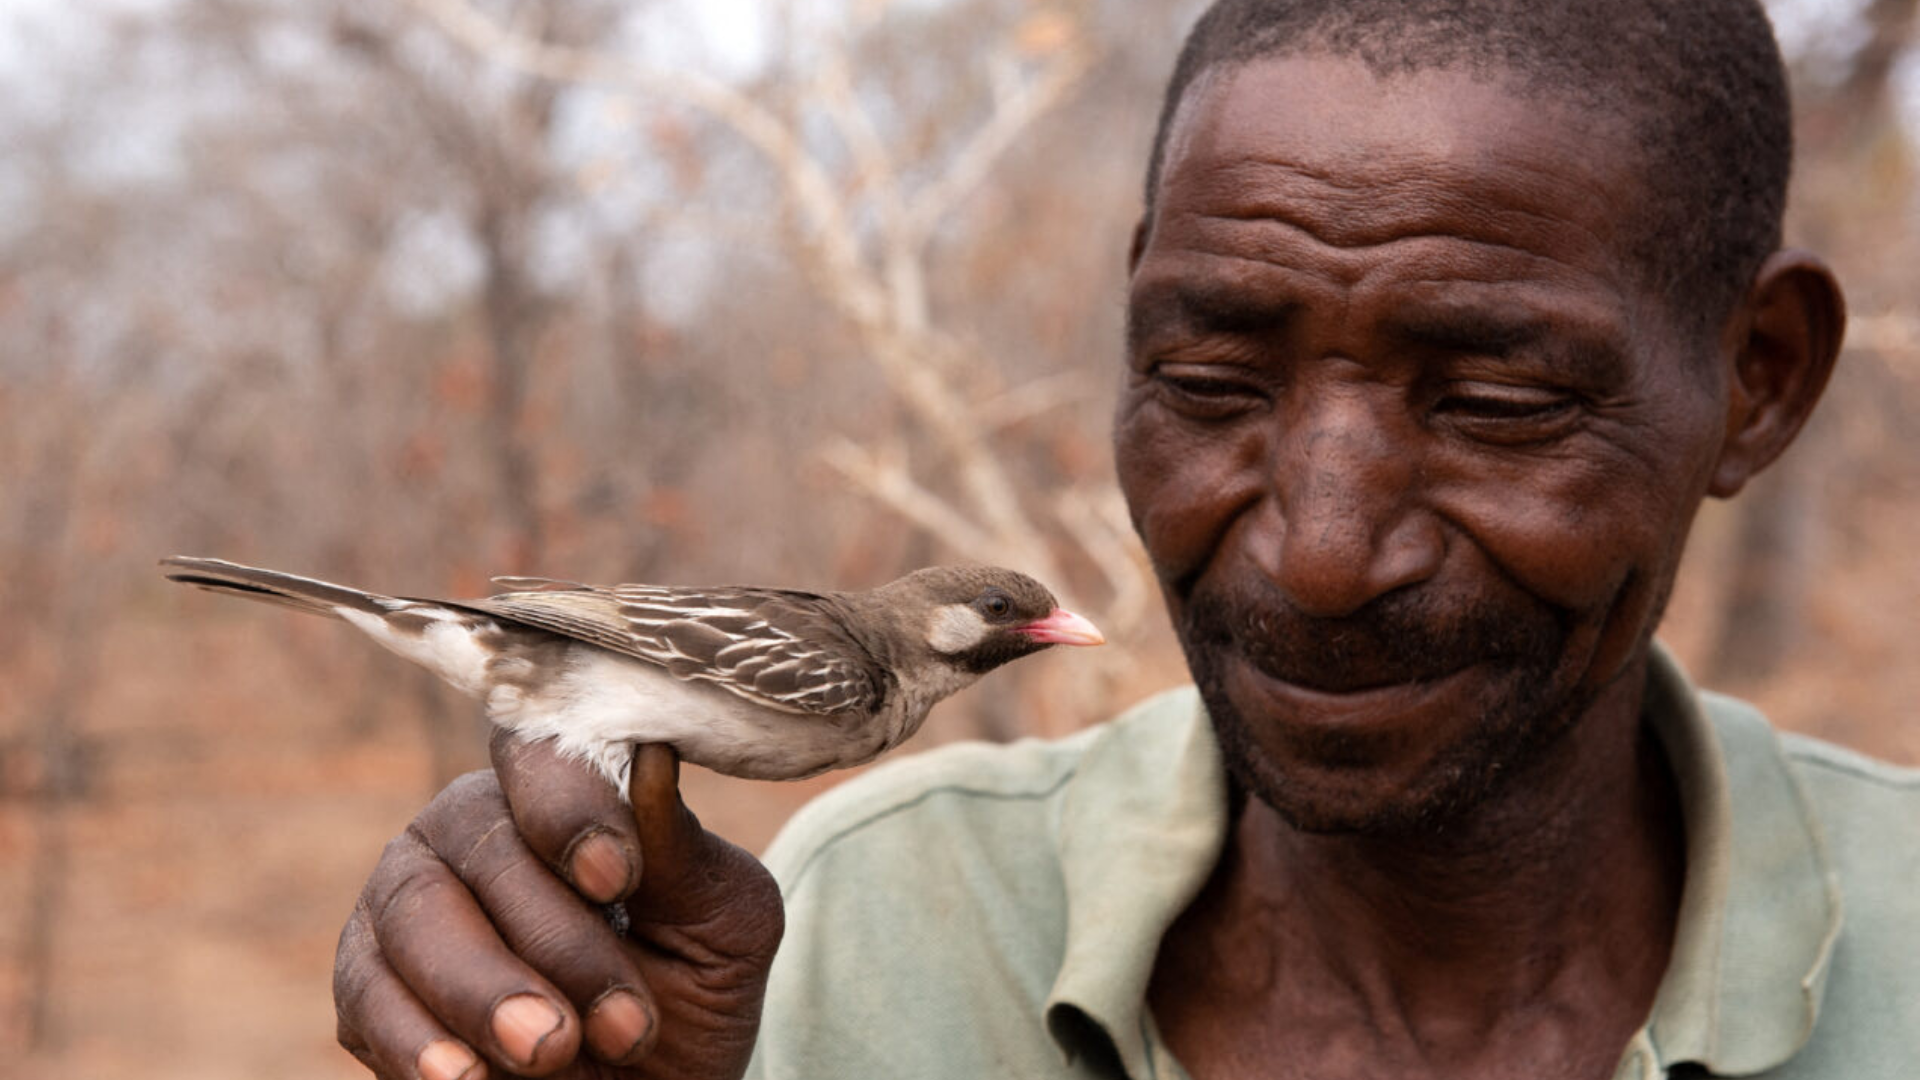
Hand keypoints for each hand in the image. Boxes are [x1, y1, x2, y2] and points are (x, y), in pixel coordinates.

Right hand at [333, 731, 784, 1078]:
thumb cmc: (690, 992)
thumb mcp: (722, 927)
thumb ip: (683, 854)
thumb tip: (653, 756)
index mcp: (561, 789)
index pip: (542, 753)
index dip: (570, 807)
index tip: (616, 879)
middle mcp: (471, 826)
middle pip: (481, 843)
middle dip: (554, 937)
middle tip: (619, 1024)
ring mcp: (406, 900)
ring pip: (414, 914)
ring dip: (483, 989)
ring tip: (551, 1053)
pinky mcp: (367, 983)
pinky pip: (368, 998)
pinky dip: (417, 1040)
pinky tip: (466, 1078)